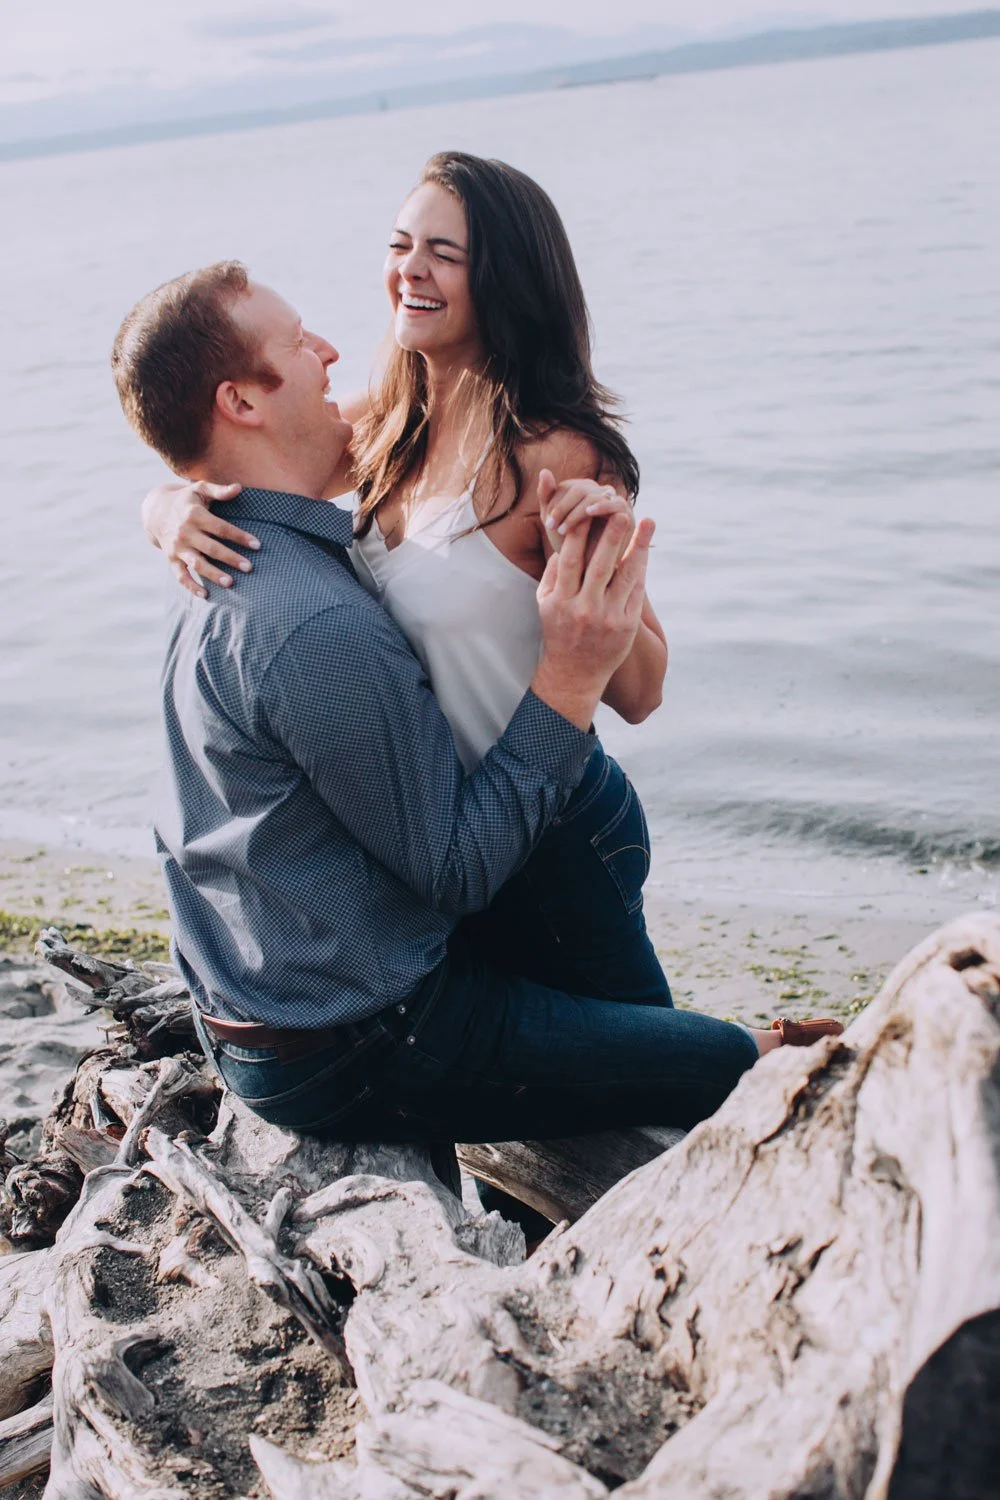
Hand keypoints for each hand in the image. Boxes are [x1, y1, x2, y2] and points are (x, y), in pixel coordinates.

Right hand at [142, 480, 257, 598]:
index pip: (221, 528)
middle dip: (230, 558)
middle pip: (211, 547)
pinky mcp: (172, 558)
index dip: (240, 536)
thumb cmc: (186, 499)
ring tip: (230, 583)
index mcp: (194, 515)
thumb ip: (219, 490)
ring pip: (196, 563)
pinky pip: (180, 575)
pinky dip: (191, 586)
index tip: (257, 545)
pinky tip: (205, 595)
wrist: (156, 510)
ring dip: (213, 574)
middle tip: (249, 568)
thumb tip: (239, 488)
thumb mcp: (200, 489)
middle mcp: (185, 532)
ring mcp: (178, 547)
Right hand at [532, 508, 654, 731]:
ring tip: (648, 524)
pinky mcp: (626, 627)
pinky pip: (636, 593)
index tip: (588, 511)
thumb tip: (563, 546)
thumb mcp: (544, 604)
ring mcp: (607, 618)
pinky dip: (641, 571)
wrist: (574, 674)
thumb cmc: (559, 632)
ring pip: (624, 577)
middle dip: (611, 537)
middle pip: (599, 566)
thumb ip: (552, 575)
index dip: (579, 534)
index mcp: (561, 600)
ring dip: (638, 548)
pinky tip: (646, 552)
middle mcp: (584, 609)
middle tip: (622, 511)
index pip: (570, 560)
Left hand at [538, 470, 634, 554]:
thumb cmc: (569, 546)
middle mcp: (599, 492)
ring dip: (576, 512)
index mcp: (582, 491)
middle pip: (579, 490)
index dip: (556, 504)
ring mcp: (613, 501)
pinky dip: (601, 505)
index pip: (567, 487)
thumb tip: (544, 470)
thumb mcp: (554, 521)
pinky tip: (589, 513)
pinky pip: (615, 502)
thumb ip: (547, 497)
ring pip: (593, 496)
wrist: (588, 572)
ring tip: (564, 529)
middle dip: (563, 508)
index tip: (548, 523)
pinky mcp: (626, 513)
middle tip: (552, 527)